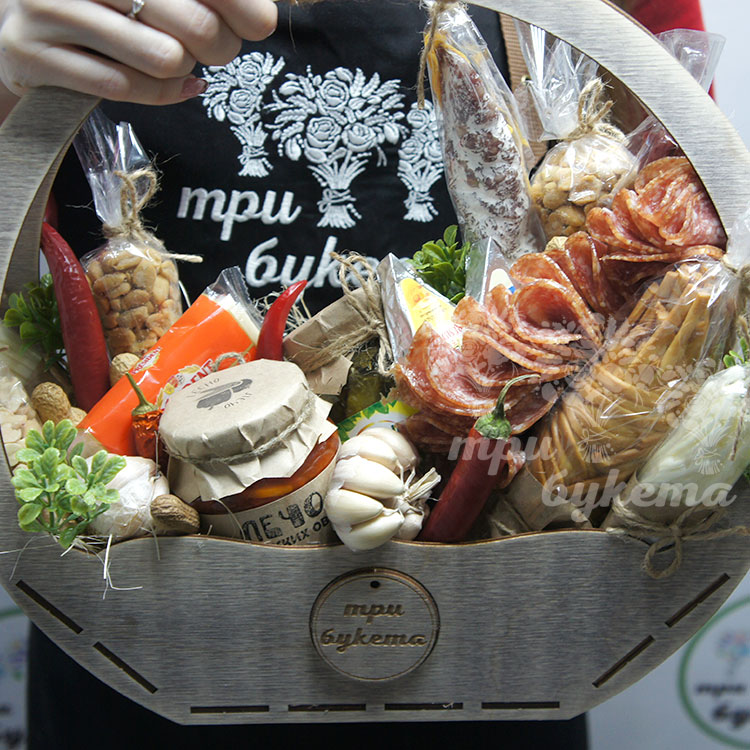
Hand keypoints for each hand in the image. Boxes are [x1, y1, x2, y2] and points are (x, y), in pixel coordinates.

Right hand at [0, 0, 277, 105]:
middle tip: (215, 49)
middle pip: (195, 24)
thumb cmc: (104, 6)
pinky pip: (127, 88)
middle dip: (219, 46)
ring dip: (183, 69)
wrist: (21, 34)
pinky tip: (174, 85)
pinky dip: (161, 93)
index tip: (259, 23)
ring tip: (176, 59)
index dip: (240, 5)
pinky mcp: (32, 53)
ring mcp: (47, 6)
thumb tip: (265, 15)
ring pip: (165, 58)